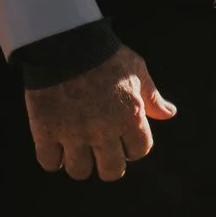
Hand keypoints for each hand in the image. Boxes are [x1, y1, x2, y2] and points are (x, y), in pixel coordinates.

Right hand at [25, 45, 176, 181]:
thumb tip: (169, 114)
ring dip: (82, 164)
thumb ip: (153, 97)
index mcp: (130, 116)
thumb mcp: (137, 72)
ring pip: (80, 171)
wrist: (67, 45)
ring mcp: (73, 133)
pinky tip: (57, 148)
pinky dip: (54, 159)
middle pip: (111, 170)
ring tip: (79, 152)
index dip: (134, 148)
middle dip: (111, 166)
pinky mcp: (46, 131)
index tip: (126, 141)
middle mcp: (103, 130)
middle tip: (104, 155)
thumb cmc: (108, 56)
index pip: (139, 150)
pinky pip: (49, 162)